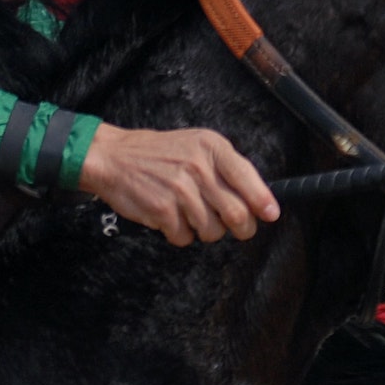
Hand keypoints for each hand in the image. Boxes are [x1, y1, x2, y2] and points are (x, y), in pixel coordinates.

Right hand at [78, 125, 278, 245]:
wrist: (113, 157)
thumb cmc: (161, 154)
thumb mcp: (198, 146)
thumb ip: (228, 168)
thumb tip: (261, 201)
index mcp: (212, 147)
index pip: (248, 179)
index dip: (263, 202)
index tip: (271, 215)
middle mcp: (199, 167)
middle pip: (237, 214)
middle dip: (241, 228)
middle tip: (235, 227)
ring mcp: (180, 190)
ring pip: (213, 231)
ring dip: (205, 231)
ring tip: (191, 213)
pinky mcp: (163, 210)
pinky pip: (185, 238)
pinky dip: (181, 235)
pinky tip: (171, 217)